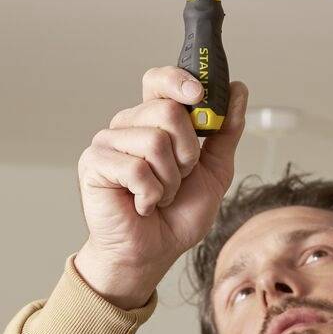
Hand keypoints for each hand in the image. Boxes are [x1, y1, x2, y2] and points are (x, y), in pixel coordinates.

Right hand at [73, 66, 248, 306]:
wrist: (153, 253)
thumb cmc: (178, 214)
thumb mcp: (215, 170)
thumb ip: (226, 131)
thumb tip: (238, 88)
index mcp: (154, 120)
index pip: (160, 80)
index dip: (180, 80)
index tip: (200, 95)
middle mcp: (128, 125)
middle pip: (166, 109)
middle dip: (187, 152)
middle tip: (180, 177)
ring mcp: (108, 142)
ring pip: (154, 140)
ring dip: (169, 180)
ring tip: (160, 195)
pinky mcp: (94, 163)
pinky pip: (136, 168)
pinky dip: (150, 194)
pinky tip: (142, 205)